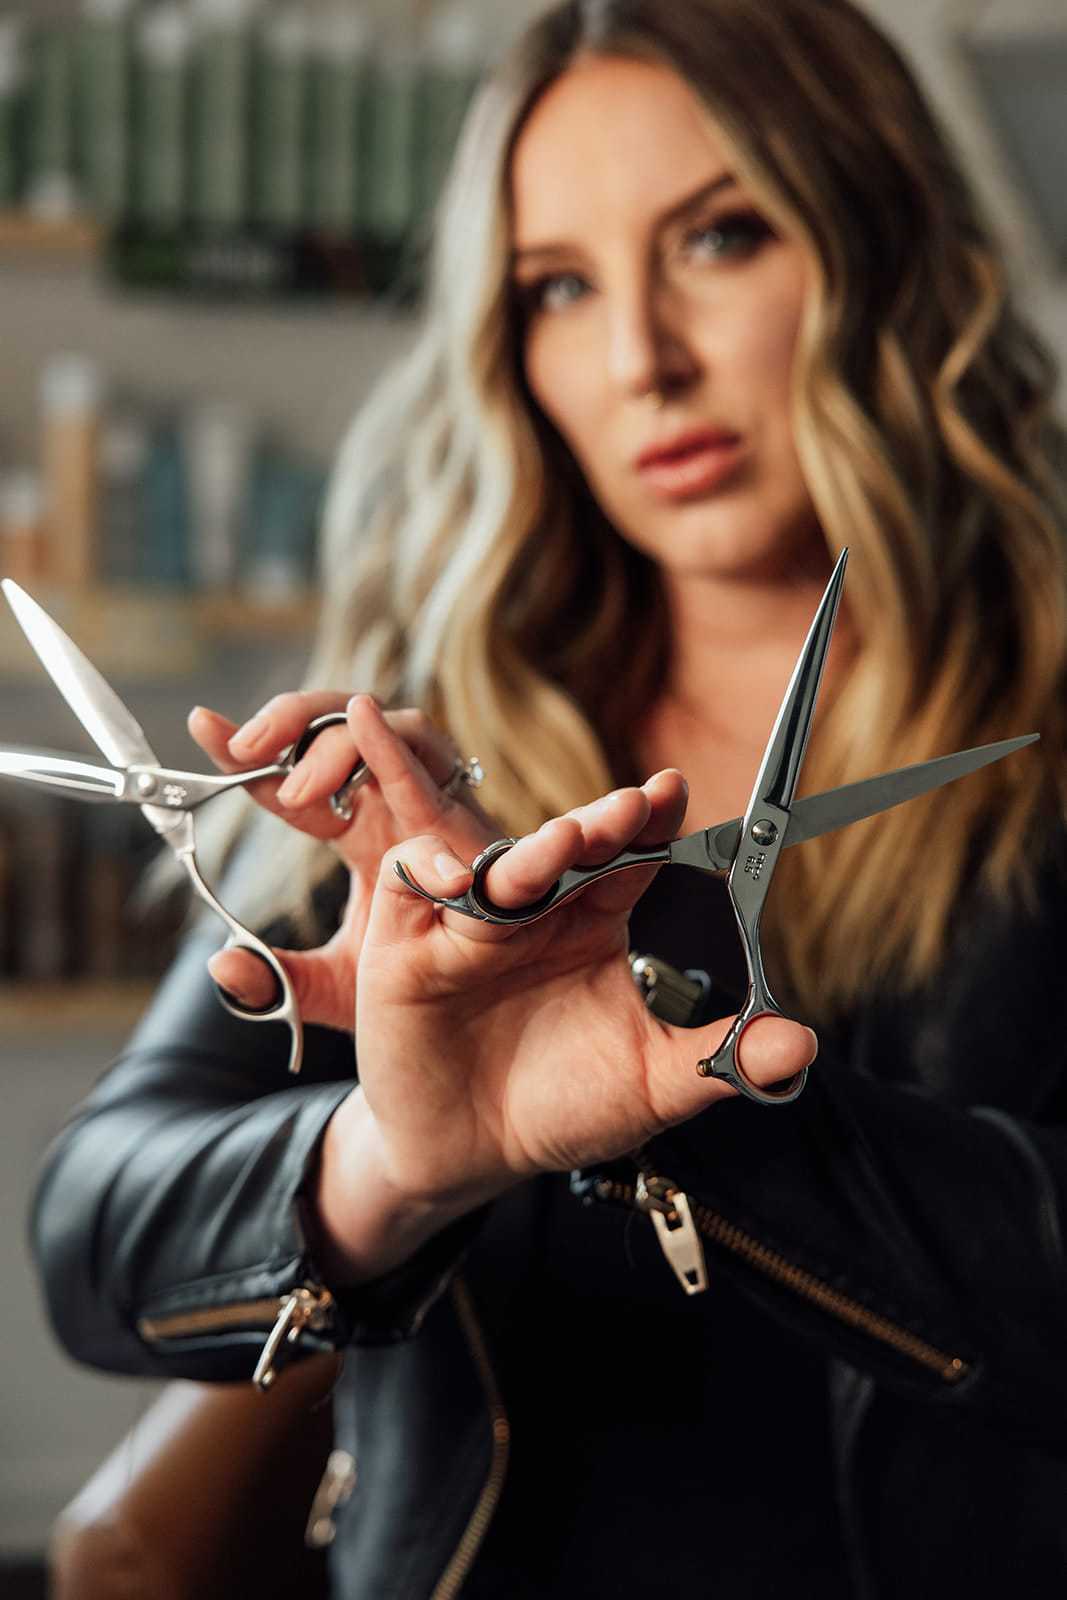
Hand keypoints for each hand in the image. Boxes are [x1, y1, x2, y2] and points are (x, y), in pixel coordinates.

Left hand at [188, 693, 496, 1022]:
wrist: (497, 1003)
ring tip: (299, 789)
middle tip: (243, 750)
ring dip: (329, 736)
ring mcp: (423, 790)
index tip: (203, 726)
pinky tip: (356, 732)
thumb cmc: (431, 980)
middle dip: (284, 722)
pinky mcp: (457, 799)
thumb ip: (281, 979)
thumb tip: (218, 963)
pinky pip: (422, 744)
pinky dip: (386, 736)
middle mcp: (387, 798)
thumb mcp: (342, 987)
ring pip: (375, 719)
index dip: (243, 753)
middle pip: (331, 725)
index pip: (289, 777)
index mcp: (356, 827)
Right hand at [318, 771, 815, 1265]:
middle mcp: (538, 909)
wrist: (469, 1157)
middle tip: (634, 807)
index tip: (676, 791)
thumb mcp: (652, 1085)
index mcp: (598, 921)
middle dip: (599, 823)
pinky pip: (413, 882)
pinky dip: (433, 872)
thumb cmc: (564, 1106)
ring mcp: (471, 922)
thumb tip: (801, 1044)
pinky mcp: (407, 943)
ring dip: (534, 852)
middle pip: (568, 847)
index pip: (630, 856)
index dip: (652, 821)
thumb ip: (721, 1060)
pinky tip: (466, 886)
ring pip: (500, 865)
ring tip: (570, 843)